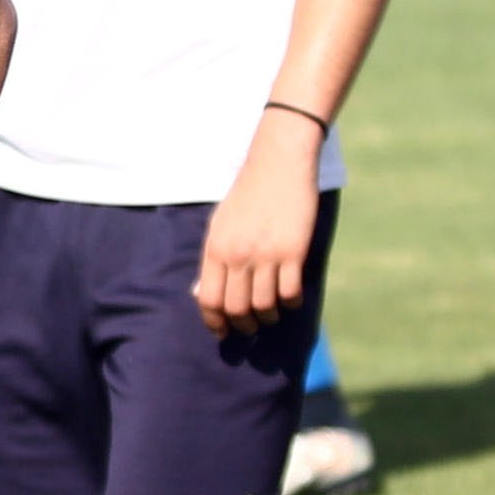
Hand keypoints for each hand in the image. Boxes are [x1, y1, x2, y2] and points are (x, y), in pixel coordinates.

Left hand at [193, 117, 321, 333]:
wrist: (278, 163)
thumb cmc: (247, 194)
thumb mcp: (219, 224)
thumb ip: (212, 259)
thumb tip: (201, 295)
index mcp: (216, 248)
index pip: (209, 299)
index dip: (215, 322)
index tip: (223, 331)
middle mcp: (238, 254)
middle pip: (236, 308)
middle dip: (243, 325)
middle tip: (250, 325)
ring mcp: (267, 254)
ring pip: (264, 305)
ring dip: (268, 317)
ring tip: (271, 314)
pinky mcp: (293, 251)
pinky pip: (290, 293)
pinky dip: (290, 303)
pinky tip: (290, 298)